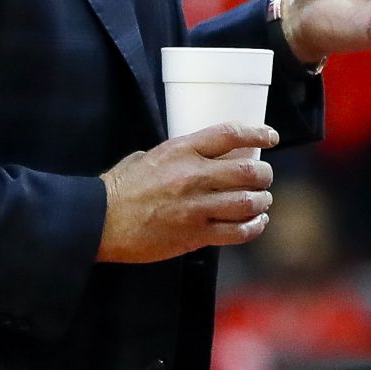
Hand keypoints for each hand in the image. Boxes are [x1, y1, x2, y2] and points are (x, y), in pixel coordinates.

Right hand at [96, 123, 275, 262]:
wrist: (99, 222)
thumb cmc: (119, 188)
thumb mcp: (146, 156)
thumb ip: (175, 153)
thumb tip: (196, 153)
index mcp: (181, 150)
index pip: (231, 134)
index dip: (257, 133)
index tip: (271, 137)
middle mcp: (194, 176)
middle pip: (248, 171)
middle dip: (264, 174)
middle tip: (264, 177)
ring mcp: (196, 207)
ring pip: (249, 202)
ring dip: (262, 201)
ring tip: (262, 201)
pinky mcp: (195, 235)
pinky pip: (238, 232)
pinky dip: (254, 227)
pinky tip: (256, 222)